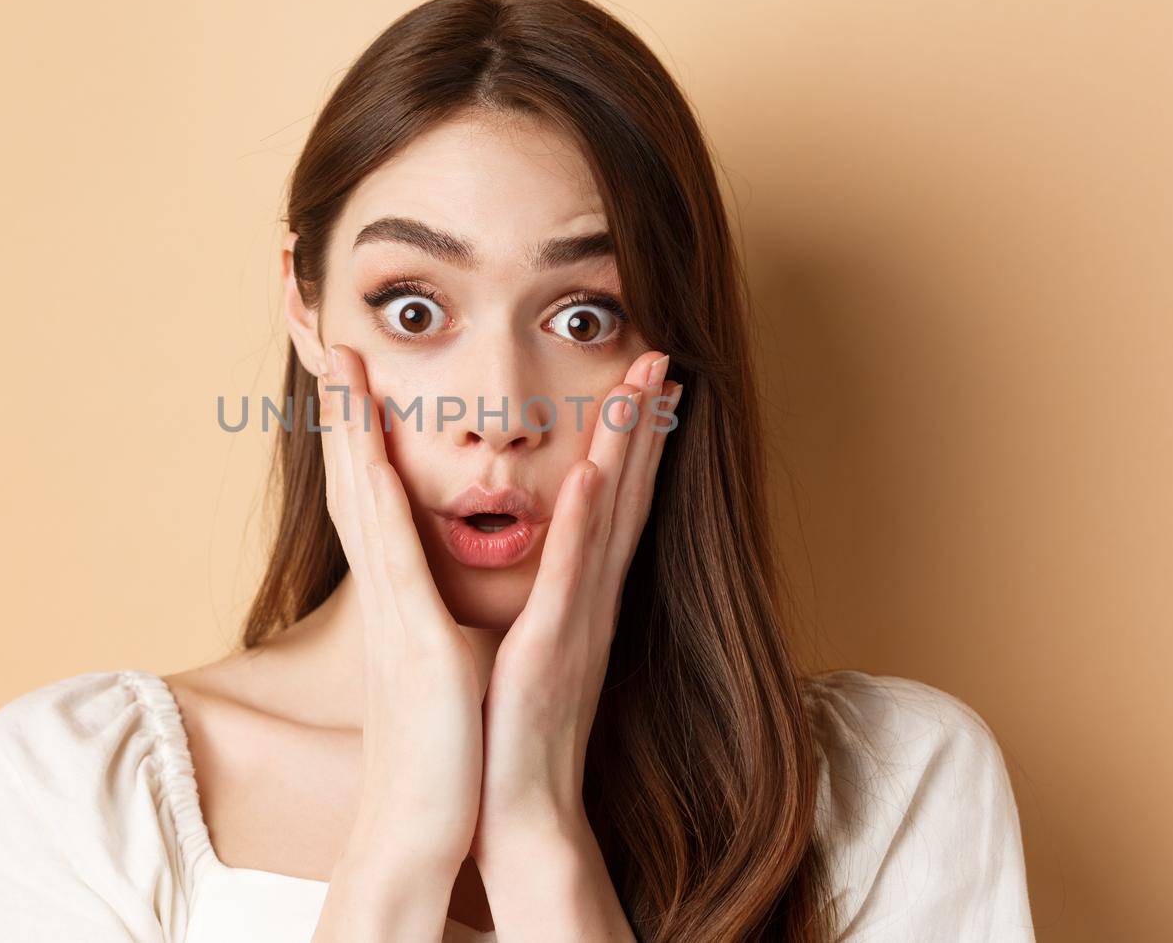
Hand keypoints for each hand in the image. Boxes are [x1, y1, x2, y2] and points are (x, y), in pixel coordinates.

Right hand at [317, 343, 485, 875]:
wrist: (428, 822)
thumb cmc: (446, 745)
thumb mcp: (445, 661)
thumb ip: (439, 615)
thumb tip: (446, 588)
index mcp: (399, 597)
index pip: (374, 499)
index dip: (359, 436)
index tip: (355, 380)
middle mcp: (387, 596)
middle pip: (355, 484)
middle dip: (341, 412)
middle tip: (329, 347)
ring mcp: (393, 616)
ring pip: (365, 502)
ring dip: (353, 428)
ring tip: (342, 366)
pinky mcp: (413, 642)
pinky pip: (400, 557)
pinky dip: (386, 499)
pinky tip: (377, 451)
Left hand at [470, 350, 681, 863]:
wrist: (514, 815)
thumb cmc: (511, 735)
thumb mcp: (527, 651)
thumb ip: (541, 605)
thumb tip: (532, 561)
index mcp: (582, 601)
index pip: (613, 506)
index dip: (632, 443)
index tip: (641, 386)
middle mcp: (592, 603)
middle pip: (628, 497)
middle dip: (645, 426)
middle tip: (661, 357)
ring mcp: (580, 623)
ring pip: (609, 519)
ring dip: (629, 450)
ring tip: (644, 387)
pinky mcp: (553, 649)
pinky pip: (572, 576)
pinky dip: (585, 523)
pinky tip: (594, 474)